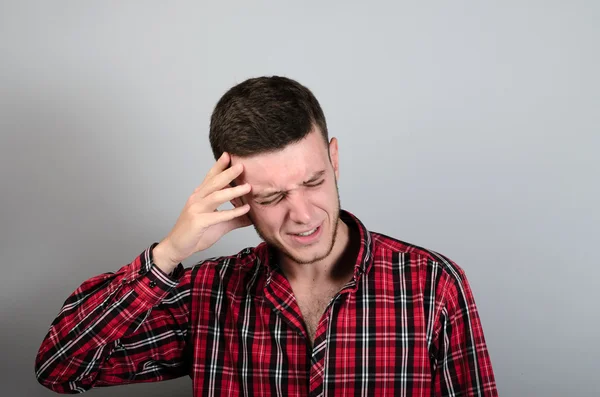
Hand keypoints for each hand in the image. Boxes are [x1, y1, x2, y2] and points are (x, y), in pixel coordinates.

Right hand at [154, 152, 251, 269]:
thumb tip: (252, 216)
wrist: (177, 247)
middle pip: (214, 182)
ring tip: (248, 187)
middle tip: (241, 165)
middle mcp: (196, 199)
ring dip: (233, 191)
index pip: (210, 177)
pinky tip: (245, 210)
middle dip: (228, 173)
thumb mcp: (218, 224)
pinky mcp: (198, 222)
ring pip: (216, 196)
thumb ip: (234, 218)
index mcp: (199, 196)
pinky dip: (233, 212)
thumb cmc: (195, 233)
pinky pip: (218, 215)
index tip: (229, 155)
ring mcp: (196, 210)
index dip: (219, 166)